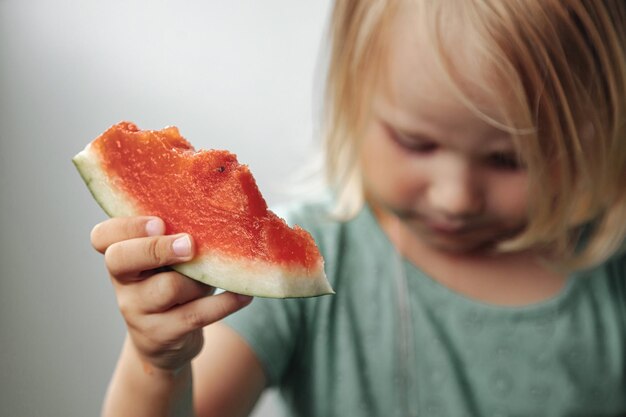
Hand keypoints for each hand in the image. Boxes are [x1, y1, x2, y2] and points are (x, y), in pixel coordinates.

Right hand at [91, 216, 252, 371]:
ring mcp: (138, 311)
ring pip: (168, 288)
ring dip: (199, 280)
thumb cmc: (173, 284)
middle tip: (189, 244)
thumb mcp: (171, 261)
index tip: (160, 222)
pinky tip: (243, 294)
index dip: (127, 226)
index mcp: (123, 256)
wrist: (165, 342)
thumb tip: (223, 211)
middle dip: (156, 247)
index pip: (103, 236)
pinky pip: (196, 314)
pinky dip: (225, 302)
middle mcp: (123, 283)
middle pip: (119, 259)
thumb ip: (180, 237)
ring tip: (217, 276)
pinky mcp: (161, 335)